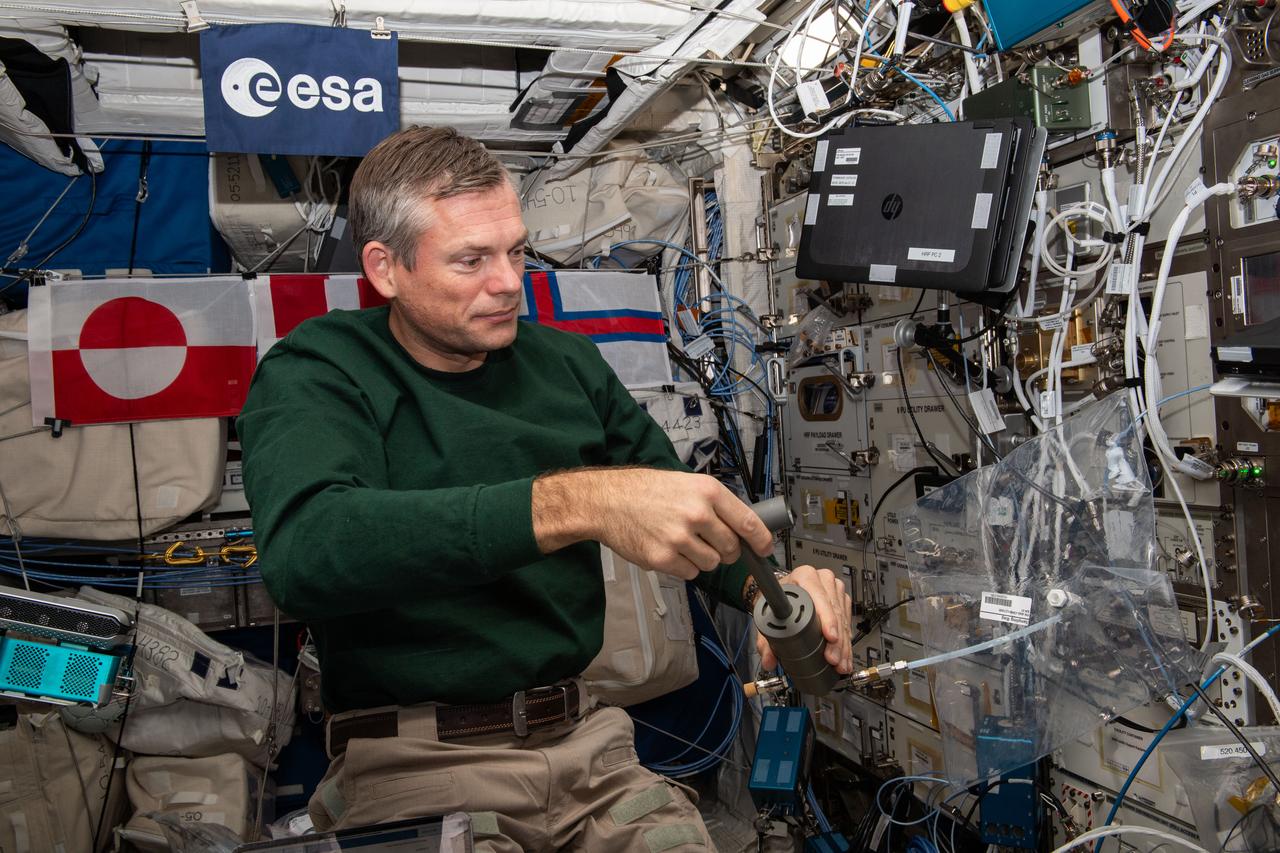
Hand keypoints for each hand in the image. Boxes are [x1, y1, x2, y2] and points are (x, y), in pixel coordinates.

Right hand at [532, 467, 773, 580]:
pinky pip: (690, 573)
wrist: (608, 501)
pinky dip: (684, 567)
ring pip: (711, 564)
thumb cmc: (645, 490)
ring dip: (703, 559)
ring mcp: (679, 538)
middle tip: (710, 543)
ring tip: (683, 543)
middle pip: (731, 548)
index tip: (765, 548)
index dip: (761, 540)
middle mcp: (697, 514)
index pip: (747, 522)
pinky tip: (669, 550)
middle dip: (726, 550)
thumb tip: (742, 527)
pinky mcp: (663, 558)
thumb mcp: (686, 483)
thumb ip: (714, 503)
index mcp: (707, 491)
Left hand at [755, 564, 853, 674]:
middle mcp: (822, 580)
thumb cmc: (779, 596)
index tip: (829, 637)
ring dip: (843, 645)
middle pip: (835, 612)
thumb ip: (765, 637)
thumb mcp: (769, 611)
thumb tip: (768, 660)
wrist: (784, 590)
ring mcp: (834, 590)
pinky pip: (847, 623)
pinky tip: (845, 656)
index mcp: (804, 576)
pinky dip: (846, 642)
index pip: (820, 597)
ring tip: (839, 663)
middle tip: (833, 658)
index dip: (827, 618)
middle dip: (836, 640)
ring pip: (843, 620)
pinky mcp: (841, 600)